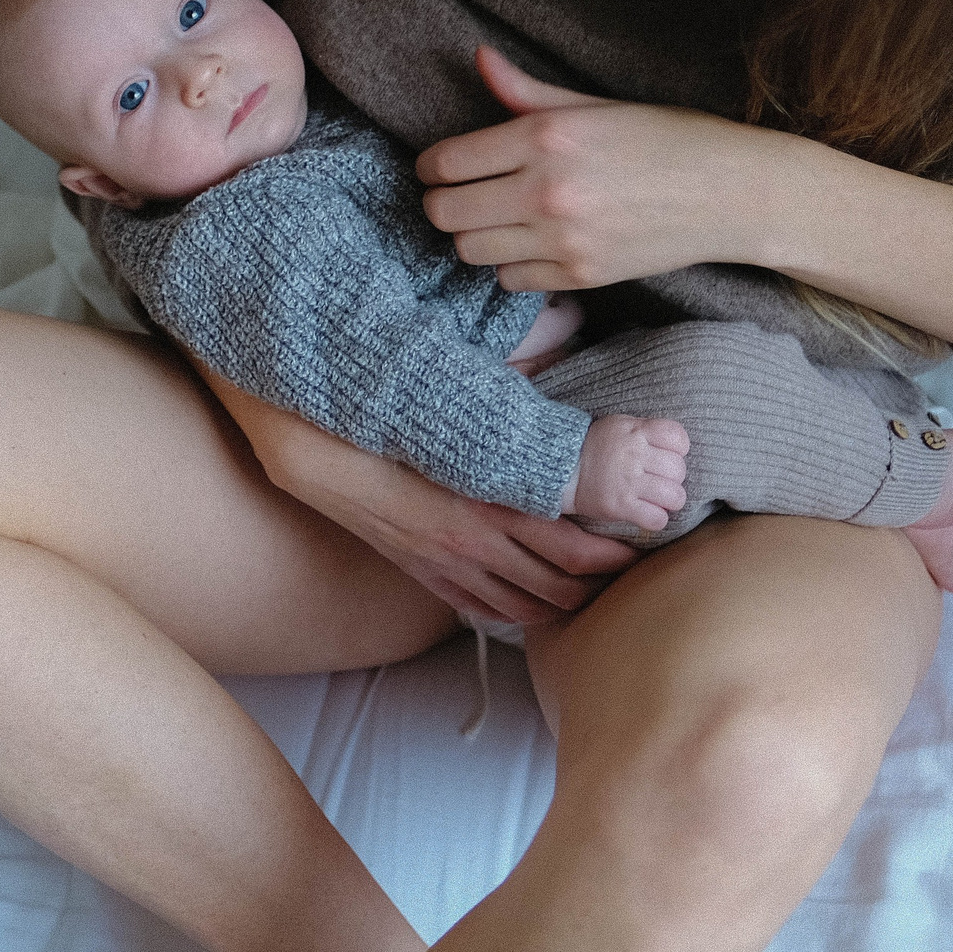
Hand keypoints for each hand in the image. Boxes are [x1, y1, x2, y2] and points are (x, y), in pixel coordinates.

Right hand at [198, 369, 635, 627]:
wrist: (304, 446)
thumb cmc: (380, 406)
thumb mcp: (450, 388)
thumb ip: (509, 377)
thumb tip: (566, 338)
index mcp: (483, 497)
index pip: (569, 536)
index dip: (614, 542)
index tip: (648, 525)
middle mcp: (468, 541)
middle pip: (558, 581)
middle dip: (604, 577)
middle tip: (640, 559)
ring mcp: (443, 565)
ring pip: (525, 605)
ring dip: (568, 601)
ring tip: (603, 586)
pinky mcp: (421, 572)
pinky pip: (482, 610)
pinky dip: (521, 613)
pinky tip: (544, 604)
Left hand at [415, 45, 807, 291]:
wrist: (730, 194)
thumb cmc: (666, 139)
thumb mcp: (597, 105)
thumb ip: (528, 92)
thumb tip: (479, 59)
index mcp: (547, 135)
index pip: (447, 161)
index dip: (429, 166)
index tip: (436, 167)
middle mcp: (547, 189)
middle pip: (445, 212)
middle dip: (441, 203)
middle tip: (457, 195)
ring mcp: (562, 238)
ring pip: (469, 250)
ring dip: (473, 235)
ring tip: (495, 219)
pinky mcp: (579, 276)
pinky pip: (508, 279)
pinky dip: (509, 264)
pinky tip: (530, 244)